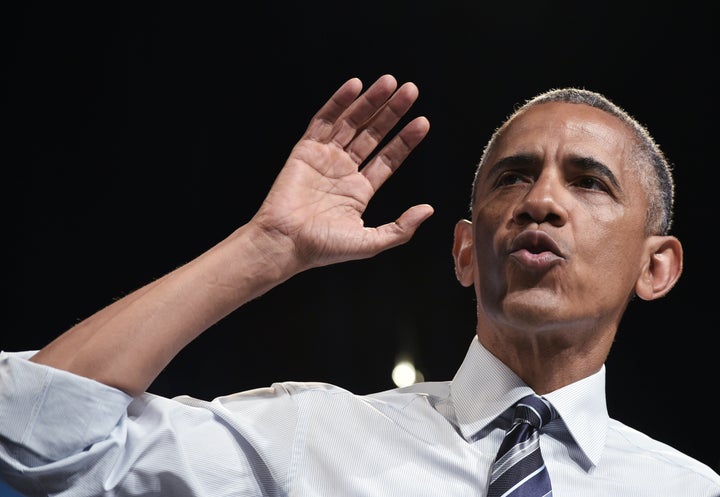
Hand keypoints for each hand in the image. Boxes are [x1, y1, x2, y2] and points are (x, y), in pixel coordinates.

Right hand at [251, 74, 432, 270]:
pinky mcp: (305, 150)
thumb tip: (428, 210)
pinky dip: (339, 102)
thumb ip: (401, 228)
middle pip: (373, 134)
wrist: (286, 243)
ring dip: (370, 102)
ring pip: (352, 122)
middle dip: (392, 113)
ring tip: (390, 83)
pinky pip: (323, 120)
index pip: (388, 158)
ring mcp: (325, 158)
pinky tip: (356, 85)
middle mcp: (344, 171)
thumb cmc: (323, 248)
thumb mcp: (371, 242)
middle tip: (411, 91)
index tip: (423, 122)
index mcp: (359, 191)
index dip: (405, 139)